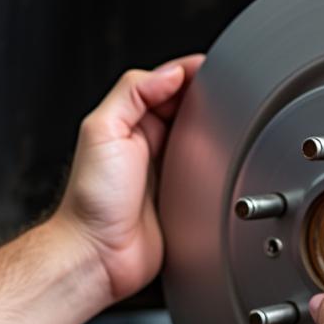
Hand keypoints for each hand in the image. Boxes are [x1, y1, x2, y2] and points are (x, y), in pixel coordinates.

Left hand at [53, 55, 203, 304]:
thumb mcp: (102, 130)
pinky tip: (224, 161)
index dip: (188, 74)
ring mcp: (167, 171)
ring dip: (215, 131)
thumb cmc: (92, 200)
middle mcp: (148, 144)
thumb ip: (132, 93)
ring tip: (231, 121)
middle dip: (207, 98)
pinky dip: (217, 165)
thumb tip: (169, 73)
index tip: (211, 69)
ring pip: (200, 140)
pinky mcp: (182, 197)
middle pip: (187, 109)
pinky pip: (206, 174)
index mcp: (129, 122)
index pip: (164, 85)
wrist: (99, 254)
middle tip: (227, 94)